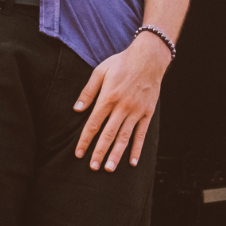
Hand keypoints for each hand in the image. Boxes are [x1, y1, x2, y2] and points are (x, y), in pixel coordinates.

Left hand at [75, 34, 169, 169]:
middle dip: (99, 152)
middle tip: (93, 168)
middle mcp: (122, 107)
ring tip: (109, 169)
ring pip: (124, 137)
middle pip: (108, 134)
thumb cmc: (121, 63)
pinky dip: (137, 148)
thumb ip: (88, 92)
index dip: (85, 140)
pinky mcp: (147, 112)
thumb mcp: (100, 71)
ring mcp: (136, 111)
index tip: (79, 154)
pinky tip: (132, 162)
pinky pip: (141, 134)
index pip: (93, 124)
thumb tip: (76, 109)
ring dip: (116, 154)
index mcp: (108, 97)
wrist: (148, 57)